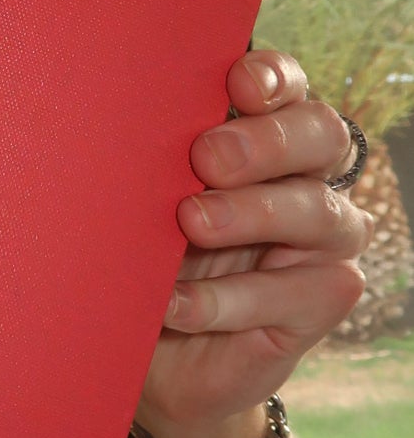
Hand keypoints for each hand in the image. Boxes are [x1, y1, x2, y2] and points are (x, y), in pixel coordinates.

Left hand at [140, 48, 367, 437]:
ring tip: (190, 223)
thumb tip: (113, 129)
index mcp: (268, 137)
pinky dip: (225, 299)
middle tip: (206, 158)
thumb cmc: (148, 260)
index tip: (236, 83)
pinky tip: (174, 304)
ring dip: (250, 213)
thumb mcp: (142, 208)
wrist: (158, 358)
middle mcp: (309, 179)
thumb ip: (151, 167)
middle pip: (322, 135)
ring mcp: (325, 241)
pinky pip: (287, 293)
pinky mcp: (323, 300)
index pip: (289, 88)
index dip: (274, 78)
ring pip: (317, 211)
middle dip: (265, 141)